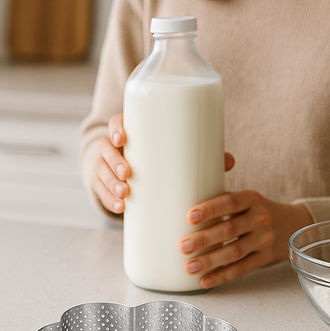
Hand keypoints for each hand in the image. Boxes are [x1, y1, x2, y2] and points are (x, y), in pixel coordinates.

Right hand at [91, 120, 236, 215]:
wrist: (133, 168)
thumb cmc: (160, 155)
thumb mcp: (173, 151)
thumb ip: (201, 153)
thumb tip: (229, 161)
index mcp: (131, 132)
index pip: (116, 123)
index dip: (116, 129)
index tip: (123, 139)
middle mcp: (114, 147)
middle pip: (105, 148)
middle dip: (114, 162)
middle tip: (128, 174)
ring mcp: (106, 166)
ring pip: (100, 171)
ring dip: (110, 184)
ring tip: (126, 195)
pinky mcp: (104, 184)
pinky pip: (101, 191)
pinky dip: (109, 200)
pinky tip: (121, 208)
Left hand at [179, 191, 312, 288]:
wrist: (292, 224)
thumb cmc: (256, 211)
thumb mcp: (247, 199)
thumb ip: (222, 200)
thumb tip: (183, 202)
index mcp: (251, 199)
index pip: (230, 202)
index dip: (210, 209)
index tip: (190, 217)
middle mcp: (260, 218)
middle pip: (229, 230)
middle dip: (204, 239)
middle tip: (183, 246)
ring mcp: (264, 239)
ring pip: (234, 252)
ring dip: (210, 261)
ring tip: (189, 267)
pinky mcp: (266, 257)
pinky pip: (241, 268)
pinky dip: (222, 275)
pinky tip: (205, 280)